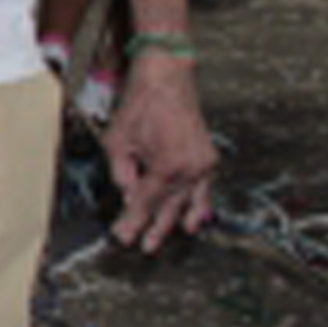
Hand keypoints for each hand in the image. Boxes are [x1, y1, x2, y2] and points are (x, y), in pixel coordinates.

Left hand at [99, 55, 217, 251]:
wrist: (167, 80)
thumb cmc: (141, 106)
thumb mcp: (118, 142)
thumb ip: (122, 173)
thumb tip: (128, 195)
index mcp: (167, 167)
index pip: (147, 203)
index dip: (133, 221)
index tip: (123, 236)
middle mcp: (191, 169)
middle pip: (169, 207)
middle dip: (154, 228)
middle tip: (143, 246)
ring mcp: (204, 164)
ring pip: (190, 202)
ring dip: (178, 222)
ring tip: (168, 239)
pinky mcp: (209, 157)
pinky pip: (204, 189)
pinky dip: (200, 205)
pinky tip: (196, 218)